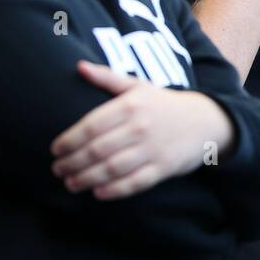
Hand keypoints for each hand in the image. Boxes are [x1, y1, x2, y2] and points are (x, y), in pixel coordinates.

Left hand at [50, 61, 233, 199]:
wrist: (204, 121)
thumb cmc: (163, 104)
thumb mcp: (138, 86)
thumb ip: (107, 78)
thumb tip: (79, 66)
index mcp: (131, 105)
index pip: (91, 125)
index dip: (70, 140)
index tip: (55, 149)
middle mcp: (140, 127)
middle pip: (98, 149)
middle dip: (72, 162)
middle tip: (57, 169)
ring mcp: (152, 149)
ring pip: (112, 168)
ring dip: (86, 178)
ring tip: (70, 183)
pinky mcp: (163, 168)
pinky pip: (134, 183)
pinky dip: (114, 190)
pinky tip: (97, 192)